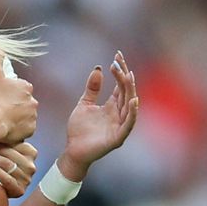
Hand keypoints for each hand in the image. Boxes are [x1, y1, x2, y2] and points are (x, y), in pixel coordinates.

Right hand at [0, 49, 37, 142]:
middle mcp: (33, 101)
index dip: (12, 91)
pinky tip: (9, 126)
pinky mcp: (30, 129)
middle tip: (3, 107)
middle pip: (25, 101)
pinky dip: (19, 127)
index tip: (3, 95)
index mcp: (26, 87)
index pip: (22, 87)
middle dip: (17, 104)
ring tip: (5, 118)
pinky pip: (26, 128)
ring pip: (26, 114)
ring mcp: (32, 116)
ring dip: (18, 116)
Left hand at [0, 142, 37, 197]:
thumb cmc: (3, 164)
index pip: (14, 143)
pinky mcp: (20, 190)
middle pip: (9, 154)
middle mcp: (31, 166)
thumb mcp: (8, 150)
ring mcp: (27, 179)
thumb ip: (7, 141)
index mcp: (31, 153)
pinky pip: (7, 179)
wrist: (3, 186)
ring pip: (7, 165)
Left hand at [59, 51, 138, 180]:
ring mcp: (120, 125)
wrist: (73, 150)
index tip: (117, 55)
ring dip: (129, 90)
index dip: (120, 71)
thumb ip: (92, 88)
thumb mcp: (84, 104)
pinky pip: (128, 124)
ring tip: (128, 75)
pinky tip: (133, 100)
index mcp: (112, 106)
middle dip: (124, 76)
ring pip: (129, 105)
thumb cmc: (79, 129)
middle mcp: (118, 114)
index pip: (120, 85)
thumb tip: (98, 68)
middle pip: (126, 91)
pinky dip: (132, 113)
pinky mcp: (118, 137)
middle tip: (119, 60)